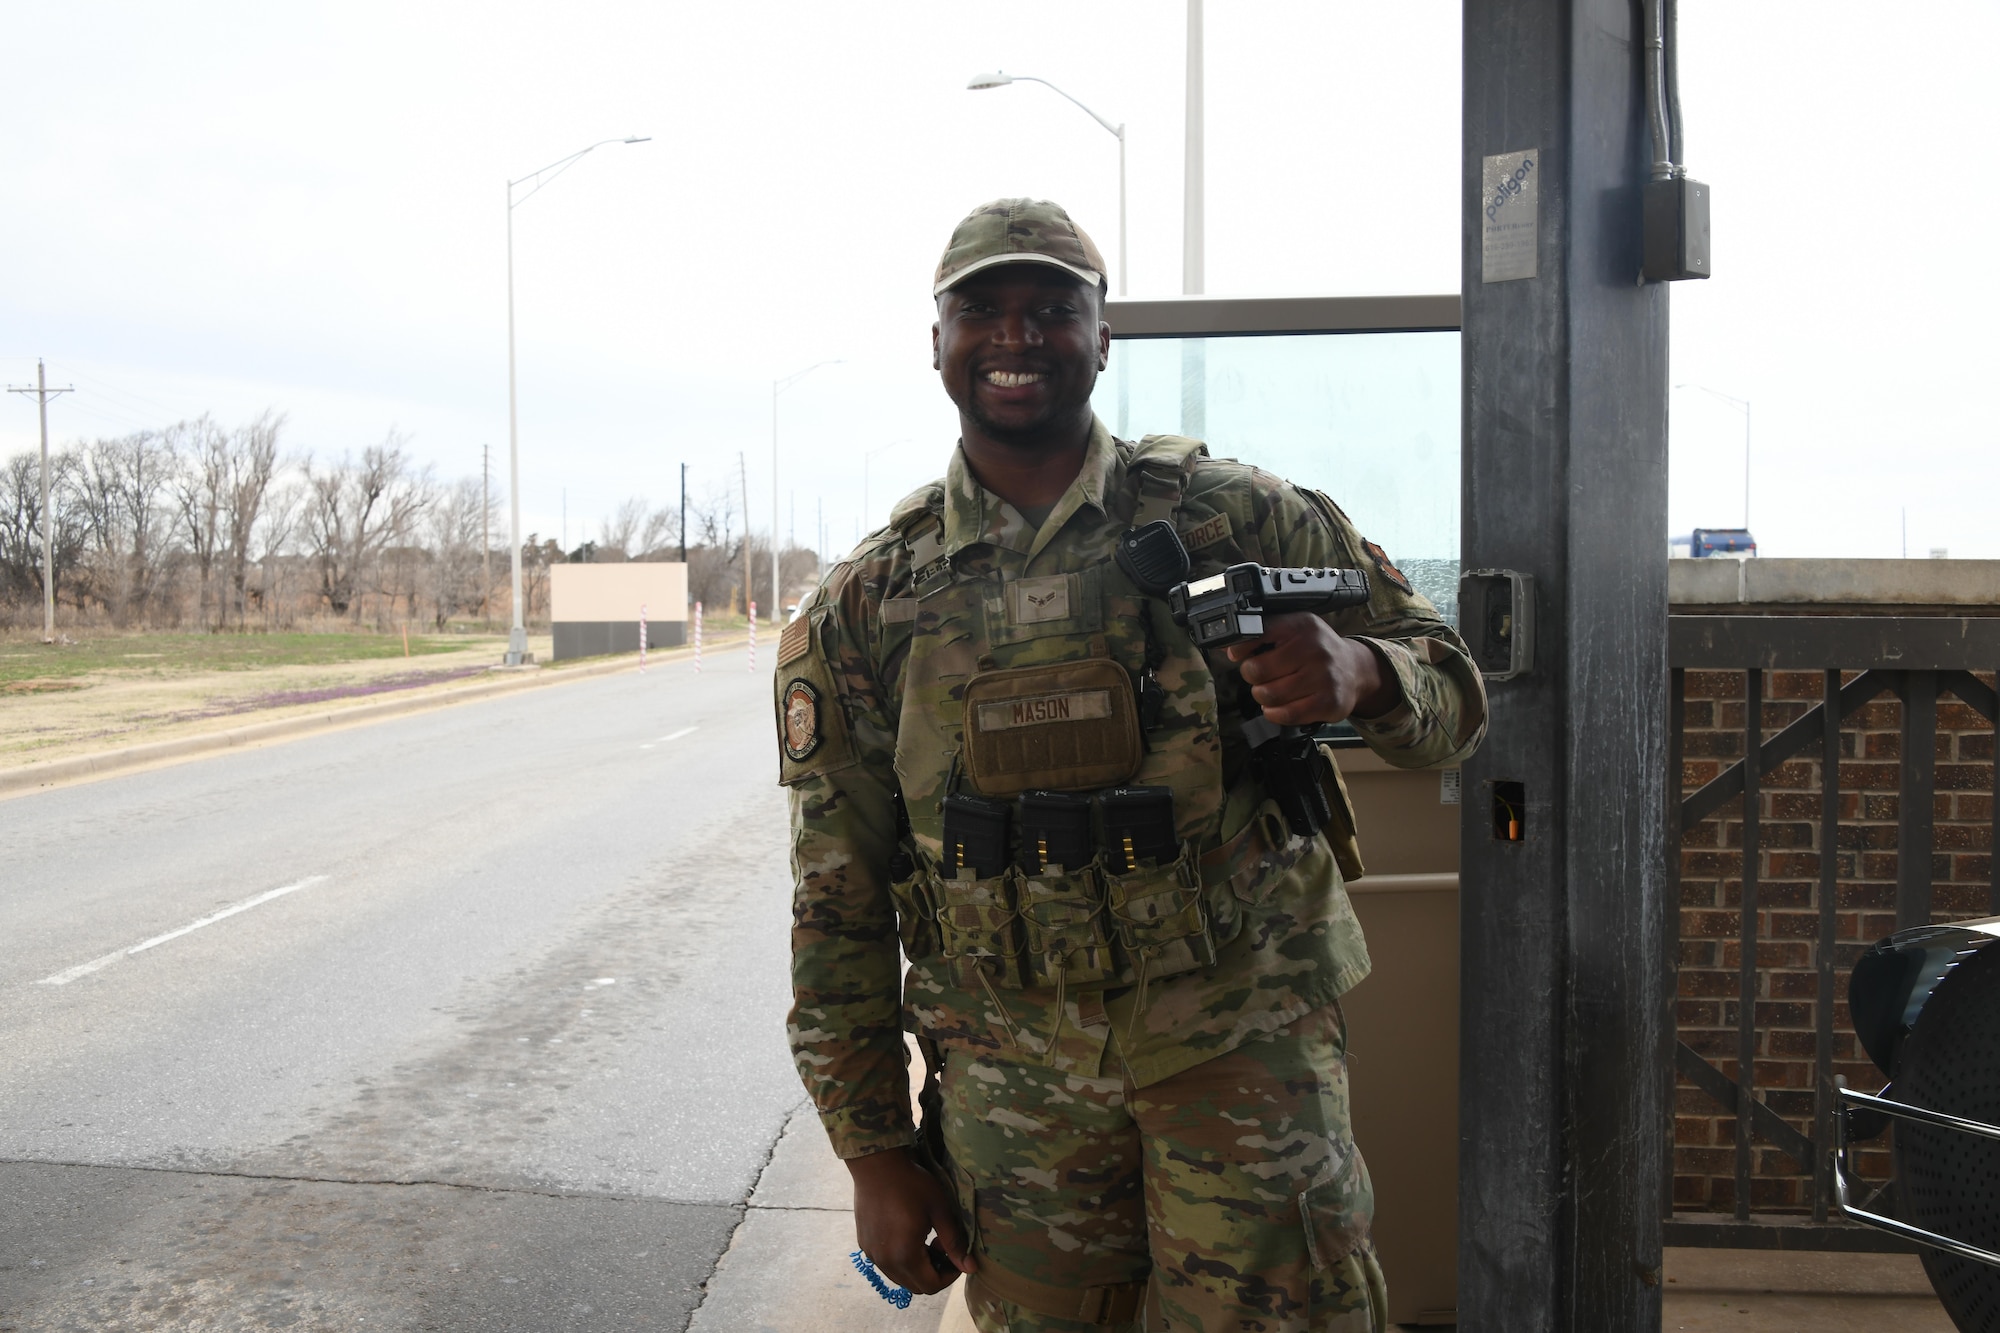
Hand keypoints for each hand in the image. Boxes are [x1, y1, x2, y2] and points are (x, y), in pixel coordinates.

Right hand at [847, 1147, 974, 1294]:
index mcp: (905, 1256)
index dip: (949, 1276)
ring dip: (917, 1267)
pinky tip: (907, 1234)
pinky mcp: (864, 1244)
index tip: (955, 1255)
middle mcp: (885, 1261)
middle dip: (934, 1272)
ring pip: (900, 1277)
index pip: (931, 1286)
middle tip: (942, 1245)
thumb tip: (971, 1268)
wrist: (876, 1165)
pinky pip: (886, 1264)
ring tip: (926, 1239)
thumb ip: (954, 1242)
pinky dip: (901, 1259)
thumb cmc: (911, 1184)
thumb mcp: (940, 1210)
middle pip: (915, 1286)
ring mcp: (872, 1254)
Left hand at [1224, 613, 1399, 724]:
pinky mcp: (1328, 703)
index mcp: (1301, 625)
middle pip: (1257, 670)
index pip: (1256, 634)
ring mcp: (1323, 677)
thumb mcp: (1293, 631)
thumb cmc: (1316, 650)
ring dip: (1262, 696)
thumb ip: (1261, 634)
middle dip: (1252, 676)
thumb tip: (1226, 645)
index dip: (1240, 648)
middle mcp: (1314, 649)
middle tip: (1261, 676)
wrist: (1354, 669)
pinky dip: (1274, 713)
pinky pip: (1285, 714)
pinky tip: (1279, 706)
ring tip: (1271, 690)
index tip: (1238, 654)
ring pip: (1269, 694)